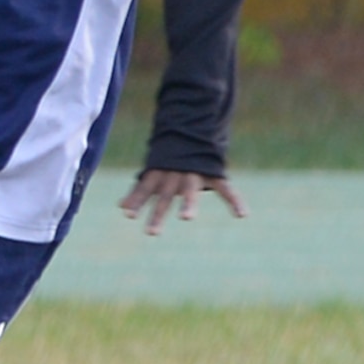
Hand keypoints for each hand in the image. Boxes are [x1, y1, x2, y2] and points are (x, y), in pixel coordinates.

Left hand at [118, 169, 247, 235]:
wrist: (191, 129)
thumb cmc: (168, 158)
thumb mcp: (154, 172)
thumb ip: (140, 191)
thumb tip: (120, 207)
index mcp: (159, 173)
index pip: (145, 188)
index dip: (136, 200)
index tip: (127, 214)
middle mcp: (174, 174)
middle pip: (164, 196)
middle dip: (158, 214)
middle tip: (151, 233)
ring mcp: (194, 172)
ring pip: (190, 190)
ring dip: (188, 203)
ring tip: (186, 219)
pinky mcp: (213, 172)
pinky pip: (225, 188)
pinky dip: (234, 200)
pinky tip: (243, 214)